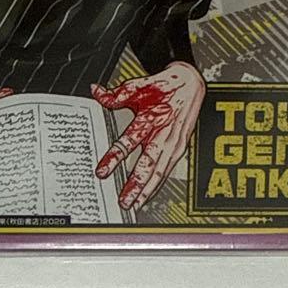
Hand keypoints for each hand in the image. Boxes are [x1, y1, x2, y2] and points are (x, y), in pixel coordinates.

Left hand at [91, 62, 204, 209]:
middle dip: (135, 184)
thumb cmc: (165, 86)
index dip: (114, 157)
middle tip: (123, 201)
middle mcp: (163, 132)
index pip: (129, 140)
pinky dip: (159, 183)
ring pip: (161, 170)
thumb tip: (96, 91)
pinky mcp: (181, 147)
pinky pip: (169, 169)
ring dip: (148, 189)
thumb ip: (116, 94)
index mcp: (151, 117)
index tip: (102, 172)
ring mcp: (174, 142)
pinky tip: (151, 194)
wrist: (191, 83)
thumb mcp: (138, 85)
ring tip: (136, 204)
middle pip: (148, 163)